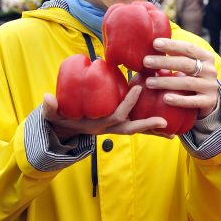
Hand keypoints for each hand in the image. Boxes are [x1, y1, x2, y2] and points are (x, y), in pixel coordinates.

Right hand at [41, 87, 167, 139]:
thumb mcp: (53, 113)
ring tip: (174, 132)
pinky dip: (150, 128)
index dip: (127, 103)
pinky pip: (137, 127)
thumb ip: (51, 107)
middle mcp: (110, 128)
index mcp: (98, 123)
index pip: (115, 114)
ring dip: (154, 132)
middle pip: (132, 129)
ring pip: (138, 131)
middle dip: (148, 126)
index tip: (138, 87)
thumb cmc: (61, 116)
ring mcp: (115, 128)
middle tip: (165, 122)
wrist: (65, 126)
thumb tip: (46, 98)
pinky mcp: (119, 126)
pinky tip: (167, 126)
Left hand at [142, 38, 219, 117]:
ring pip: (187, 83)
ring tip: (148, 82)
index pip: (188, 48)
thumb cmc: (193, 77)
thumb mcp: (189, 65)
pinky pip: (192, 101)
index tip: (155, 43)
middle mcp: (210, 70)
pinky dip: (179, 100)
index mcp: (206, 57)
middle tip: (146, 61)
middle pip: (185, 64)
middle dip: (164, 62)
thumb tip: (150, 49)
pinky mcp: (209, 102)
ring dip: (166, 82)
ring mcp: (210, 87)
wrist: (210, 99)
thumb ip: (175, 57)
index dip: (172, 45)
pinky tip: (165, 98)